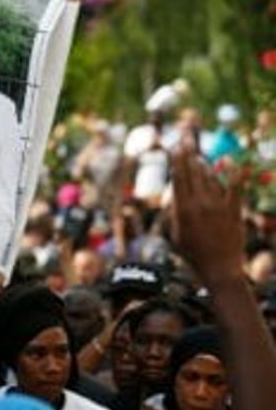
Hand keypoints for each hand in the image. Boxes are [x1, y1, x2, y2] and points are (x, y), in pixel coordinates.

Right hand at [170, 144, 244, 280]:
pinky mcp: (235, 211)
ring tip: (198, 156)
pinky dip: (234, 173)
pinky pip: (235, 188)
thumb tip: (175, 196)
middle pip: (193, 173)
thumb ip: (174, 213)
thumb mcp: (174, 235)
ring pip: (211, 178)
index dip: (176, 160)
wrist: (220, 270)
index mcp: (182, 210)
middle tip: (185, 139)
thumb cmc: (193, 256)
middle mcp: (200, 204)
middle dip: (189, 154)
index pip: (178, 178)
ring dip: (204, 165)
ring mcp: (219, 206)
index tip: (174, 148)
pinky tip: (231, 160)